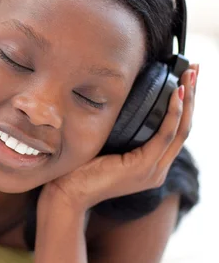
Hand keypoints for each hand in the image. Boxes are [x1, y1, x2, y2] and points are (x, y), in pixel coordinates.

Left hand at [40, 65, 198, 212]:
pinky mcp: (143, 168)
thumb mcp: (105, 144)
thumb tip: (119, 99)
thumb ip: (119, 130)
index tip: (187, 79)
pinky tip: (176, 95)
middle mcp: (157, 169)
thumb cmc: (79, 167)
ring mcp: (153, 171)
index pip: (176, 131)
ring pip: (180, 130)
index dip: (185, 104)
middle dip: (192, 97)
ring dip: (188, 100)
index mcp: (150, 165)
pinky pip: (165, 135)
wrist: (67, 193)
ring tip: (190, 76)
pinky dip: (173, 114)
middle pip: (185, 128)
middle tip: (195, 70)